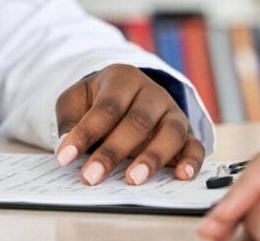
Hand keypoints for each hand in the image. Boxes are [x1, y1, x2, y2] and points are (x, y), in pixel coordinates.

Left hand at [55, 64, 203, 185]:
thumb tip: (66, 144)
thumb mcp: (77, 100)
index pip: (105, 107)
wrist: (128, 93)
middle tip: (92, 177)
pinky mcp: (188, 133)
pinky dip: (192, 161)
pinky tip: (182, 176)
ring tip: (133, 180)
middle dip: (112, 152)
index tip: (65, 157)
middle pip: (137, 121)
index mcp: (123, 78)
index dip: (85, 133)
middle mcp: (152, 93)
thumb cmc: (98, 100)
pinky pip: (195, 145)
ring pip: (169, 132)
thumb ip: (69, 118)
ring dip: (152, 158)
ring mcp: (173, 112)